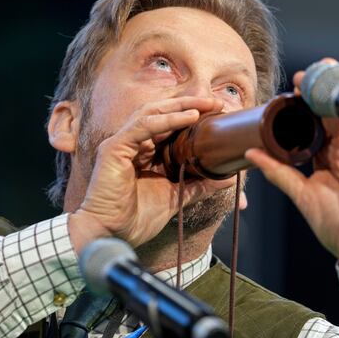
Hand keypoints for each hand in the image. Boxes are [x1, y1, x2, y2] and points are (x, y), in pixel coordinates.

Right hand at [70, 97, 235, 252]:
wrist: (110, 235)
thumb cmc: (135, 218)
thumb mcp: (175, 197)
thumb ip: (198, 185)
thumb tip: (227, 178)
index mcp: (144, 153)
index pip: (168, 125)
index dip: (191, 116)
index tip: (217, 114)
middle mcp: (132, 144)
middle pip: (161, 113)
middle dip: (189, 105)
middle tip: (215, 103)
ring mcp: (122, 144)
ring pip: (151, 113)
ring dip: (180, 107)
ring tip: (204, 106)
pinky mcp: (114, 148)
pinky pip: (142, 127)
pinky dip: (166, 120)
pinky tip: (187, 117)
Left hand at [245, 59, 338, 270]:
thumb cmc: (335, 225)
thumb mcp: (303, 196)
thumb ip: (280, 174)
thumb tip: (251, 154)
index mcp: (321, 154)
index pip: (309, 122)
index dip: (301, 104)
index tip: (291, 86)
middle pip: (330, 111)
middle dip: (320, 88)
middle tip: (309, 71)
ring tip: (332, 67)